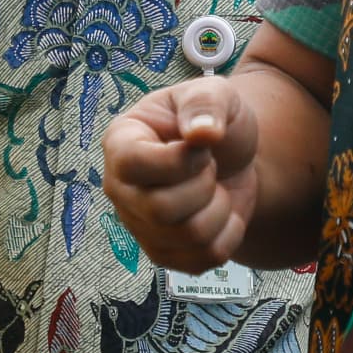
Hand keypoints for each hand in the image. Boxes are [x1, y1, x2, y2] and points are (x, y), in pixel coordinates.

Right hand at [104, 79, 262, 271]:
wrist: (232, 157)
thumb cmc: (213, 120)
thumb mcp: (215, 93)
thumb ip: (205, 103)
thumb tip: (202, 133)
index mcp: (120, 143)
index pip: (133, 165)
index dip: (179, 160)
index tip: (201, 146)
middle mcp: (120, 189)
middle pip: (161, 209)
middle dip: (204, 185)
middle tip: (209, 167)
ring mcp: (139, 226)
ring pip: (189, 236)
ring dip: (220, 208)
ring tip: (215, 188)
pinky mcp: (164, 254)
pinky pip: (204, 258)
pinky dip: (228, 234)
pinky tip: (221, 212)